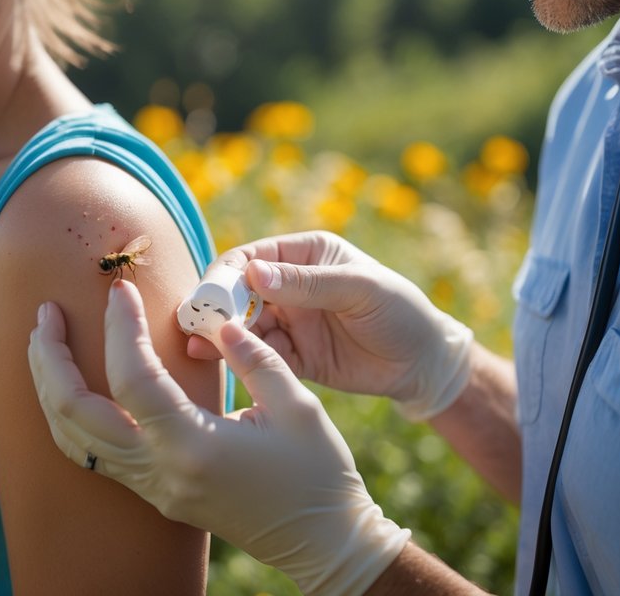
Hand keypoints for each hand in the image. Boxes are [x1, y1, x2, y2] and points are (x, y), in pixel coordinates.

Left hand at [28, 280, 409, 595]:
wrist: (322, 542)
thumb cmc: (318, 473)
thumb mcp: (296, 404)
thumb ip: (252, 354)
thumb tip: (215, 318)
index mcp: (194, 446)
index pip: (133, 377)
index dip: (121, 326)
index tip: (121, 289)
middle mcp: (161, 472)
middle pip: (74, 413)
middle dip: (50, 358)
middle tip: (45, 312)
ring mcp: (152, 488)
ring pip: (71, 439)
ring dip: (49, 385)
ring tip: (43, 341)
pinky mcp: (155, 493)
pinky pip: (91, 454)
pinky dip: (70, 414)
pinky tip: (71, 382)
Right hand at [190, 231, 472, 420]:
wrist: (425, 364)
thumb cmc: (400, 312)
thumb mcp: (360, 289)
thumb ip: (307, 283)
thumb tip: (253, 272)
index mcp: (305, 255)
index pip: (251, 257)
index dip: (226, 274)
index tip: (210, 295)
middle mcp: (290, 285)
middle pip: (238, 292)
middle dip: (215, 305)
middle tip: (194, 322)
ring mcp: (289, 321)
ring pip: (242, 324)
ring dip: (220, 333)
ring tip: (196, 346)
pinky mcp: (292, 356)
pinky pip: (258, 354)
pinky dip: (237, 357)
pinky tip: (217, 362)